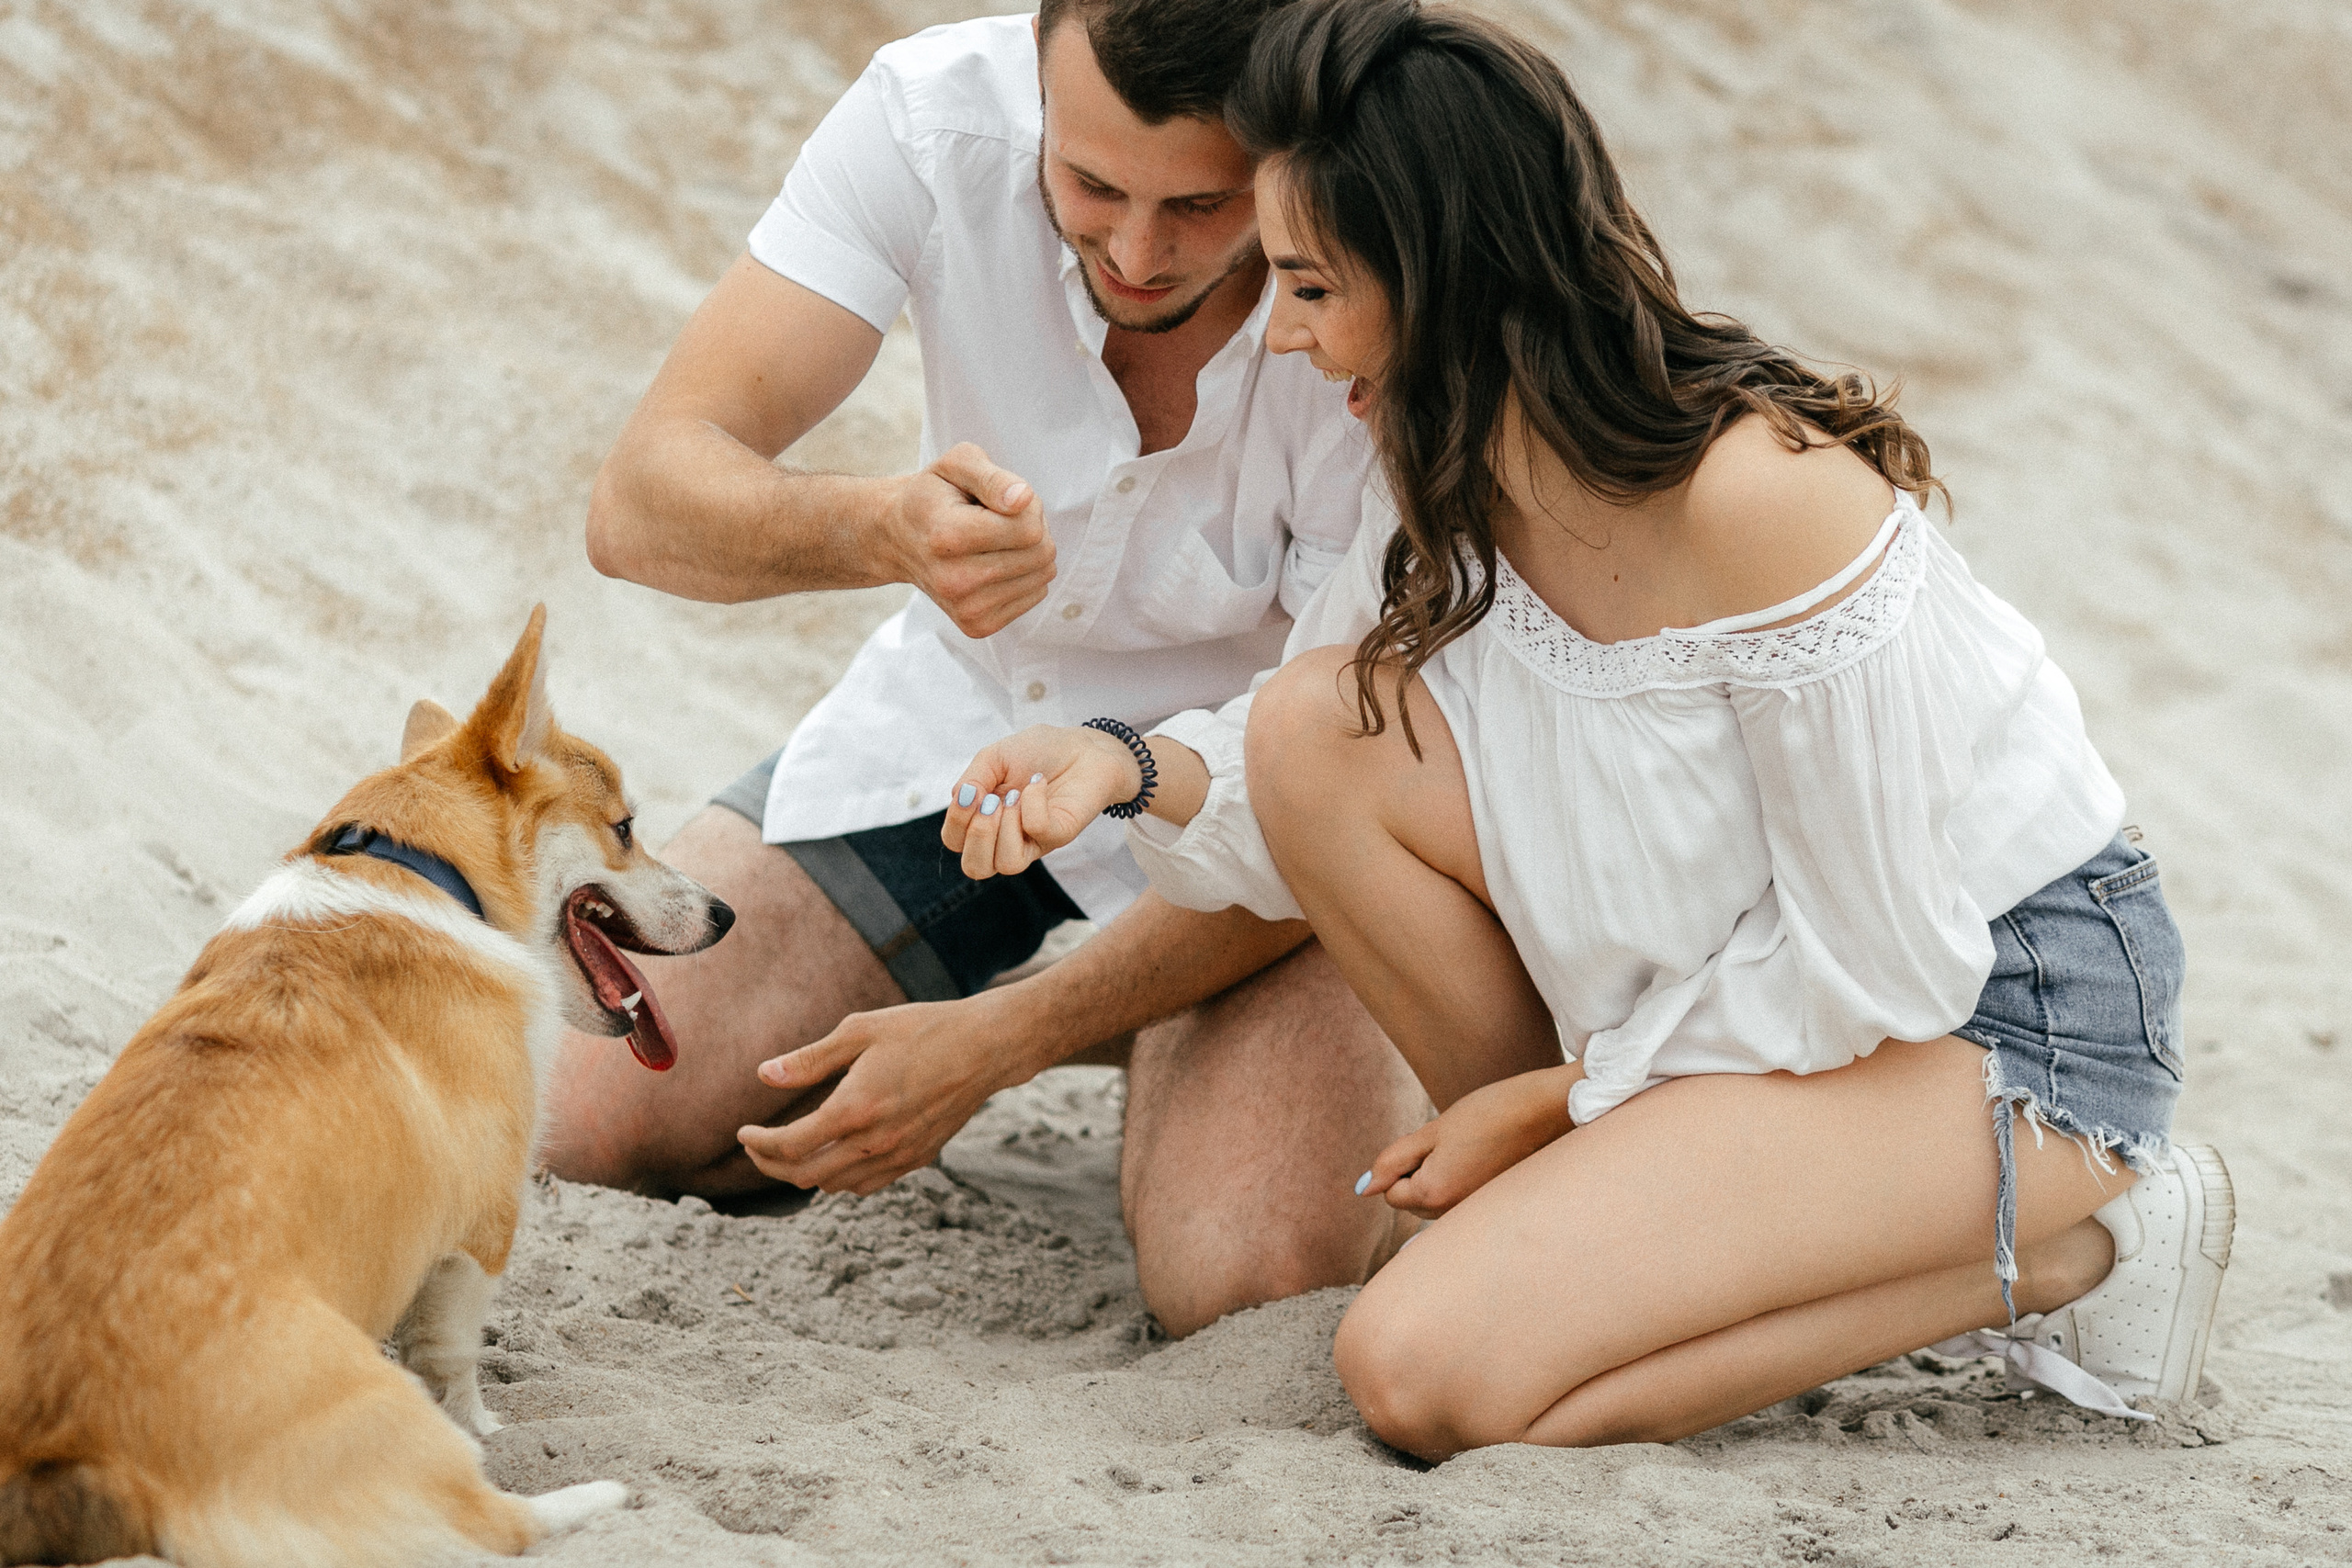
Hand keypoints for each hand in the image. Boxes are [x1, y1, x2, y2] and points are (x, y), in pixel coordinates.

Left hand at [738, 997, 1016, 1193]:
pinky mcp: (918, 1159)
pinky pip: (866, 1185)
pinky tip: (834, 1156)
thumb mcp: (860, 1032)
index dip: (758, 1145)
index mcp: (854, 1109)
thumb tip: (763, 1076)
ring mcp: (899, 1155)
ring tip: (791, 1151)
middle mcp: (875, 1142)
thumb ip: (809, 1059)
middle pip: (805, 1175)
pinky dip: (840, 1178)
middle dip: (771, 1165)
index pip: (789, 1145)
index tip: (743, 1133)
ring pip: (835, 1186)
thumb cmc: (922, 1029)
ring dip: (805, 1173)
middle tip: (756, 1148)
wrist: (986, 1048)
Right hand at [877, 442, 1056, 636]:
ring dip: (1029, 551)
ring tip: (994, 541)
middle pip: (1040, 553)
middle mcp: (954, 581)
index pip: (1029, 528)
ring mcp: (966, 609)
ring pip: (1042, 574)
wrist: (898, 538)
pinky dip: (1024, 575)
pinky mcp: (978, 625)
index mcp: (947, 537)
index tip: (999, 501)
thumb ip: (991, 476)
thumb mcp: (957, 464)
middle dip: (1031, 527)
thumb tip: (1023, 499)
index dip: (1027, 505)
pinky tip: (994, 563)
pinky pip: (1036, 594)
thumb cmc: (934, 495)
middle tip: (998, 519)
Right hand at [941, 725, 1142, 879]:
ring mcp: (1034, 840)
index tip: (970, 791)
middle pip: (976, 867)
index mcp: (985, 820)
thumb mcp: (994, 757)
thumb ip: (971, 779)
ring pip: (1007, 863)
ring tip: (1015, 796)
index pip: (955, 842)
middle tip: (993, 801)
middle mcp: (1007, 838)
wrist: (1082, 746)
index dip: (956, 821)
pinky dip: (1032, 803)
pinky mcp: (1060, 834)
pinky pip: (1037, 831)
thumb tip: (959, 800)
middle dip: (977, 833)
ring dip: (1005, 825)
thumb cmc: (1037, 753)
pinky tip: (1038, 783)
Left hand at [1359, 1066, 1578, 1219]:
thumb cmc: (1489, 1114)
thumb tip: (1364, 1189)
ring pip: (1440, 1204)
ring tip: (1474, 1152)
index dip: (1404, 1163)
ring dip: (1445, 1181)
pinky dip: (1467, 1186)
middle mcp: (1456, 1215)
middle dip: (1422, 1176)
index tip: (1433, 1142)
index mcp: (1434, 1194)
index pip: (1391, 1193)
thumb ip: (1394, 1160)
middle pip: (1415, 1203)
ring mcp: (1479, 1215)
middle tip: (1454, 1146)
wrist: (1547, 1111)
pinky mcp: (1497, 1211)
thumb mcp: (1433, 1132)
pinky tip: (1489, 1164)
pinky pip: (1464, 1205)